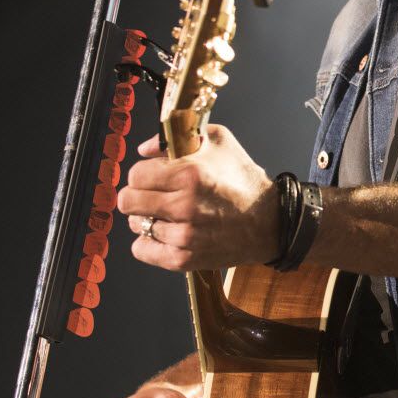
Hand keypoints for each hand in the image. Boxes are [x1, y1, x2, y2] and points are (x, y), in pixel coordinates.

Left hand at [118, 124, 277, 271]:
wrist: (268, 222)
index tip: (153, 175)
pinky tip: (166, 233)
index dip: (143, 172)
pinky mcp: (183, 259)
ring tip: (167, 214)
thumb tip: (144, 150)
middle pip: (128, 201)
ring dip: (147, 218)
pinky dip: (148, 242)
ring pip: (135, 225)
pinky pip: (141, 250)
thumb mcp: (218, 142)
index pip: (136, 174)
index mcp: (190, 174)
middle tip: (152, 194)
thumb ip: (177, 137)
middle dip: (138, 194)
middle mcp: (184, 206)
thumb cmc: (243, 180)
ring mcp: (183, 236)